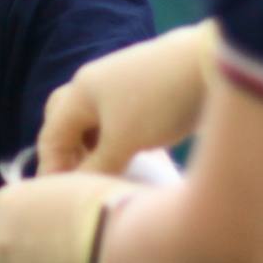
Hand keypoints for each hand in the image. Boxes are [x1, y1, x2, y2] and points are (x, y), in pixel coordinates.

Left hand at [0, 171, 135, 262]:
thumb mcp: (70, 185)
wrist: (123, 246)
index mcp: (4, 204)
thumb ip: (50, 200)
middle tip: (56, 251)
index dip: (25, 219)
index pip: (0, 212)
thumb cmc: (105, 204)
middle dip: (19, 252)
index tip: (48, 223)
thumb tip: (59, 211)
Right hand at [36, 24, 212, 174]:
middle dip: (67, 154)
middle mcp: (95, 84)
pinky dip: (115, 141)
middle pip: (66, 122)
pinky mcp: (146, 91)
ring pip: (95, 122)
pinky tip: (130, 158)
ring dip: (94, 149)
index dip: (52, 169)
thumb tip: (78, 188)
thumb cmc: (160, 102)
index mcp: (80, 91)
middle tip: (78, 183)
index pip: (51, 136)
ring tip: (105, 175)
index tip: (62, 199)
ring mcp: (121, 85)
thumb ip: (96, 166)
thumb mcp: (124, 140)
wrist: (211, 64)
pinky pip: (118, 120)